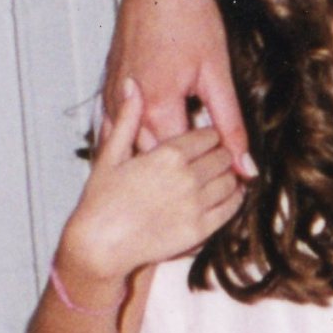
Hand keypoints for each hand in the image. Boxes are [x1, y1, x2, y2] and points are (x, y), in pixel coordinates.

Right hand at [53, 83, 242, 299]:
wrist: (98, 245)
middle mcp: (186, 178)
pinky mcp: (200, 230)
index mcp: (167, 155)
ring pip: (231, 180)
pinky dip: (234, 198)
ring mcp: (195, 205)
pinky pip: (231, 208)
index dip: (209, 134)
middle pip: (222, 156)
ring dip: (228, 174)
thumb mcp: (109, 154)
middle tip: (214, 154)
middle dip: (220, 153)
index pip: (207, 135)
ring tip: (219, 173)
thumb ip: (126, 118)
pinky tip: (227, 194)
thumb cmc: (99, 200)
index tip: (205, 136)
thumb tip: (131, 86)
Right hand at [105, 0, 250, 169]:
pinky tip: (146, 158)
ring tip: (180, 178)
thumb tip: (247, 166)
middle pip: (153, 163)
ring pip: (130, 152)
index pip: (182, 164)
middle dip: (180, 177)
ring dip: (154, 166)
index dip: (209, 176)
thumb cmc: (189, 15)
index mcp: (157, 106)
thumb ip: (231, 125)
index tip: (229, 183)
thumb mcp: (218, 73)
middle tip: (208, 187)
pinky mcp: (110, 88)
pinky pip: (114, 132)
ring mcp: (114, 98)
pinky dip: (131, 149)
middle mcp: (129, 106)